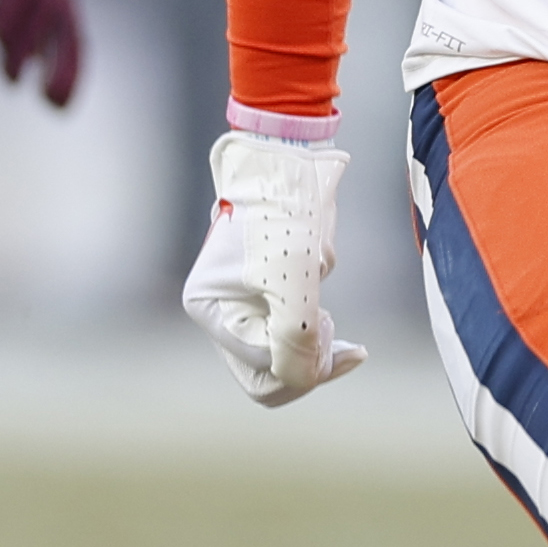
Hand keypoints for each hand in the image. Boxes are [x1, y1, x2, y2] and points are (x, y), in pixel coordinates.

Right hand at [182, 120, 368, 404]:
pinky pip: (296, 341)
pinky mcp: (271, 302)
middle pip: (269, 378)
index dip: (303, 362)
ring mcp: (247, 310)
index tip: (330, 328)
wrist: (293, 166)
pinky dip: (318, 333)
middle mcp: (223, 316)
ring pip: (285, 364)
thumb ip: (296, 335)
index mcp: (211, 311)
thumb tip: (301, 380)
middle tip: (335, 334)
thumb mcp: (293, 276)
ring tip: (330, 319)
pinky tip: (328, 312)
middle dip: (307, 363)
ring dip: (314, 347)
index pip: (262, 371)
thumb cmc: (285, 213)